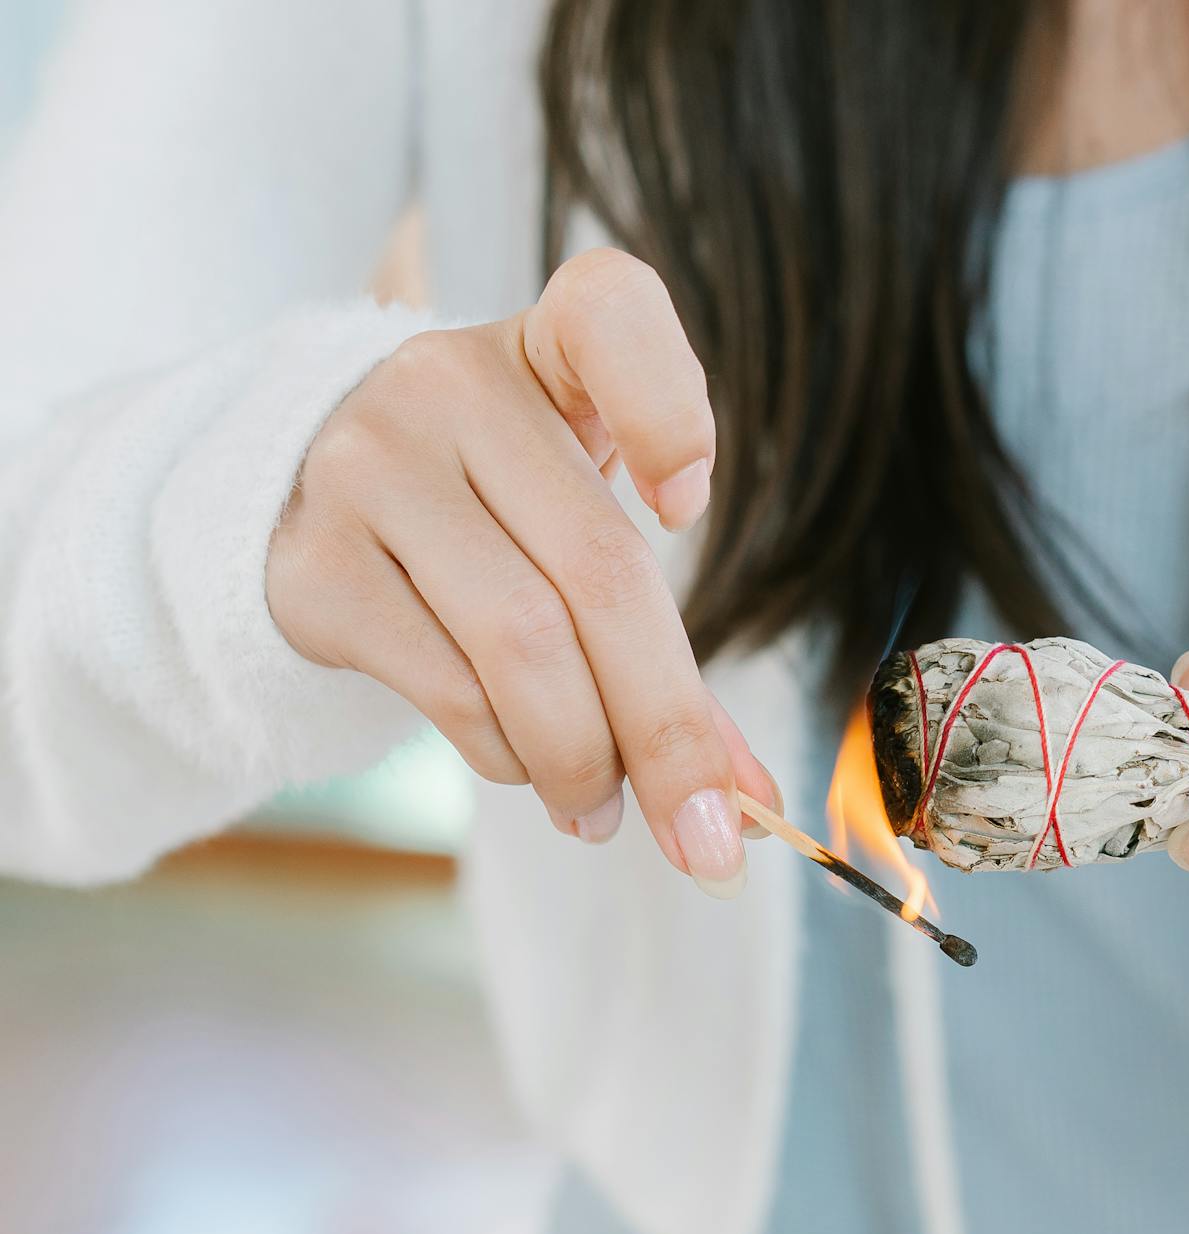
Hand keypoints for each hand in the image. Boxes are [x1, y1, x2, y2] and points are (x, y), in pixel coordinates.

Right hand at [268, 248, 777, 895]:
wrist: (312, 496)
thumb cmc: (501, 507)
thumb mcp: (584, 520)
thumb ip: (665, 636)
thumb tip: (745, 794)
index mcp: (547, 345)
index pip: (611, 312)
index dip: (669, 406)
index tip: (689, 506)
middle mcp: (448, 384)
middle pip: (598, 570)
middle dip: (669, 727)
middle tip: (712, 834)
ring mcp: (367, 468)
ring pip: (521, 646)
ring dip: (585, 758)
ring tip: (607, 810)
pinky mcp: (311, 563)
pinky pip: (446, 686)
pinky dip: (510, 754)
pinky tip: (532, 773)